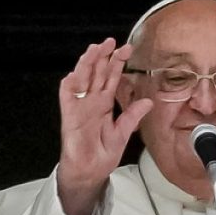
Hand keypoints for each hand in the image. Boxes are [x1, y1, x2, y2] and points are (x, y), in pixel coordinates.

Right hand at [56, 38, 152, 214]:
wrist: (89, 172)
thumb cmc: (102, 154)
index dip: (117, 63)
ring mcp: (80, 107)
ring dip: (87, 64)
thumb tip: (148, 101)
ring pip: (82, 79)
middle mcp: (91, 102)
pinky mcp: (70, 116)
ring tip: (95, 50)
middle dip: (103, 57)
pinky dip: (70, 85)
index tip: (126, 49)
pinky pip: (67, 97)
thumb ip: (132, 116)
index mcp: (104, 104)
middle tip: (111, 41)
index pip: (111, 79)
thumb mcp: (122, 134)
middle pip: (97, 74)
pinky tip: (75, 74)